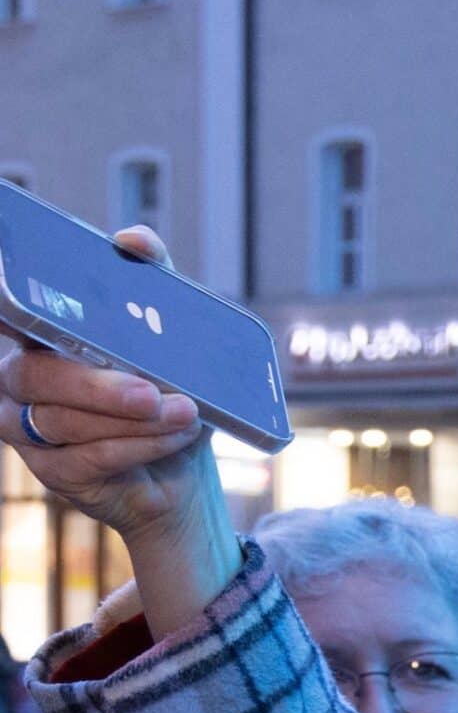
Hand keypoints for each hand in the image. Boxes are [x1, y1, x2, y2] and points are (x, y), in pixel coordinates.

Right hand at [0, 228, 237, 635]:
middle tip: (151, 391)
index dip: (6, 306)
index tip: (14, 303)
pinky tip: (178, 434)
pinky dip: (140, 446)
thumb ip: (150, 285)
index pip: (6, 314)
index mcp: (34, 337)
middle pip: (31, 376)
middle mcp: (17, 381)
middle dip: (94, 386)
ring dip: (131, 420)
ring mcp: (28, 430)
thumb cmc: (165, 395)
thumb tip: (132, 240)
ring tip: (185, 412)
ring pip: (63, 421)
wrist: (184, 470)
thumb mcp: (168, 338)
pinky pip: (91, 458)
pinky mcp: (54, 472)